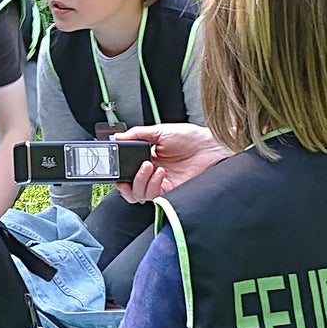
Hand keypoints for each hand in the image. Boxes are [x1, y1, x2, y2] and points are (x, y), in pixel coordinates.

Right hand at [112, 123, 229, 202]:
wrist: (212, 147)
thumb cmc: (192, 138)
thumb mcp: (160, 131)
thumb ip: (137, 134)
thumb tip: (117, 137)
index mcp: (147, 157)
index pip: (126, 170)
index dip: (118, 171)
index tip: (114, 165)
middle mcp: (152, 173)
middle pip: (129, 187)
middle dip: (124, 182)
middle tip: (127, 173)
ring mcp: (161, 184)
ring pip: (138, 194)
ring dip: (140, 181)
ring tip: (149, 166)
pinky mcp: (171, 192)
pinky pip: (153, 196)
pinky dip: (152, 185)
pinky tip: (160, 172)